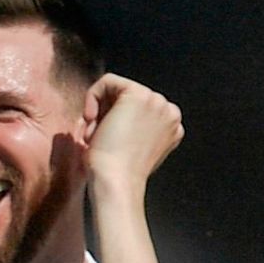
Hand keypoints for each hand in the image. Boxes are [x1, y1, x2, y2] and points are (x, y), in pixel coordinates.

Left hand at [82, 72, 186, 191]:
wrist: (117, 180)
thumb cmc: (116, 171)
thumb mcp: (130, 146)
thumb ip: (134, 129)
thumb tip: (112, 117)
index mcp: (172, 126)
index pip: (136, 110)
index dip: (113, 122)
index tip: (103, 141)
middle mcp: (170, 112)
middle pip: (126, 98)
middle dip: (104, 115)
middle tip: (93, 138)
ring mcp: (157, 102)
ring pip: (116, 90)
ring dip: (99, 111)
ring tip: (93, 135)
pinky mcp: (139, 94)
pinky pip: (108, 81)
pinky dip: (92, 96)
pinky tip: (91, 119)